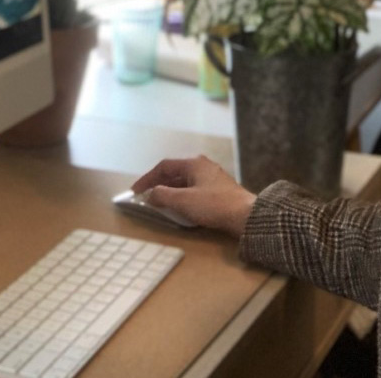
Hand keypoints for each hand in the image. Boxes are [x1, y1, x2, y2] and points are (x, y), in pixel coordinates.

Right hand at [131, 155, 255, 238]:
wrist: (245, 216)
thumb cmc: (213, 205)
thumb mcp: (183, 201)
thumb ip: (162, 196)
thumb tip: (150, 194)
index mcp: (194, 163)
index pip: (164, 166)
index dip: (147, 178)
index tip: (135, 191)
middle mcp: (203, 166)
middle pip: (174, 173)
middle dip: (158, 185)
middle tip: (146, 197)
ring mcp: (212, 177)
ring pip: (185, 182)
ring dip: (170, 192)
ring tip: (160, 204)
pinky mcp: (219, 190)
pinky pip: (194, 190)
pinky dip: (182, 197)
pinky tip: (180, 208)